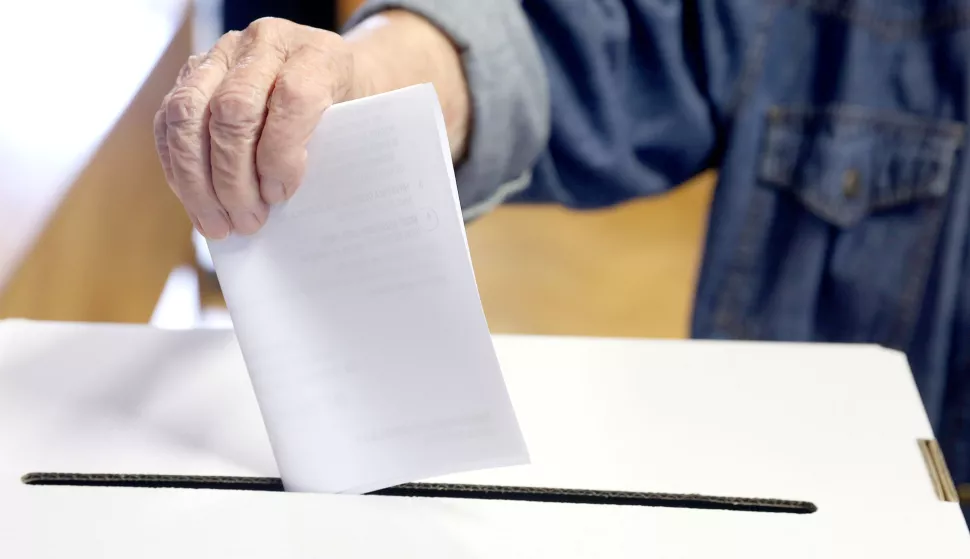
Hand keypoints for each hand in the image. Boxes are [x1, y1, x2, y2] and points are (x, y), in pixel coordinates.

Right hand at [154, 17, 360, 238]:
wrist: (330, 79)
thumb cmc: (346, 112)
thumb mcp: (356, 128)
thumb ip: (328, 153)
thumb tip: (278, 203)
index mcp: (316, 53)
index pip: (292, 97)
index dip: (281, 153)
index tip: (280, 195)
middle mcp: (264, 43)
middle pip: (232, 108)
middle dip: (234, 177)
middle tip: (248, 221)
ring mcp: (222, 55)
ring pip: (187, 113)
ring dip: (198, 180)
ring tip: (219, 223)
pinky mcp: (192, 74)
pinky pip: (168, 122)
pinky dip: (179, 169)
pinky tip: (198, 204)